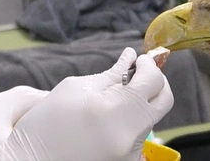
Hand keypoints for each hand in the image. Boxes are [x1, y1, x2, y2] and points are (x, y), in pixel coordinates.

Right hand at [0, 47, 173, 160]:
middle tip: (136, 75)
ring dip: (139, 104)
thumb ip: (110, 74)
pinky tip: (108, 121)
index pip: (153, 81)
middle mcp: (129, 136)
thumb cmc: (44, 125)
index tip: (139, 61)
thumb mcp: (75, 89)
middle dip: (154, 83)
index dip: (148, 66)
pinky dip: (130, 124)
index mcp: (115, 111)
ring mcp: (130, 154)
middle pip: (165, 101)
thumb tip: (130, 57)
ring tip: (113, 101)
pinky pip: (138, 137)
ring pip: (151, 119)